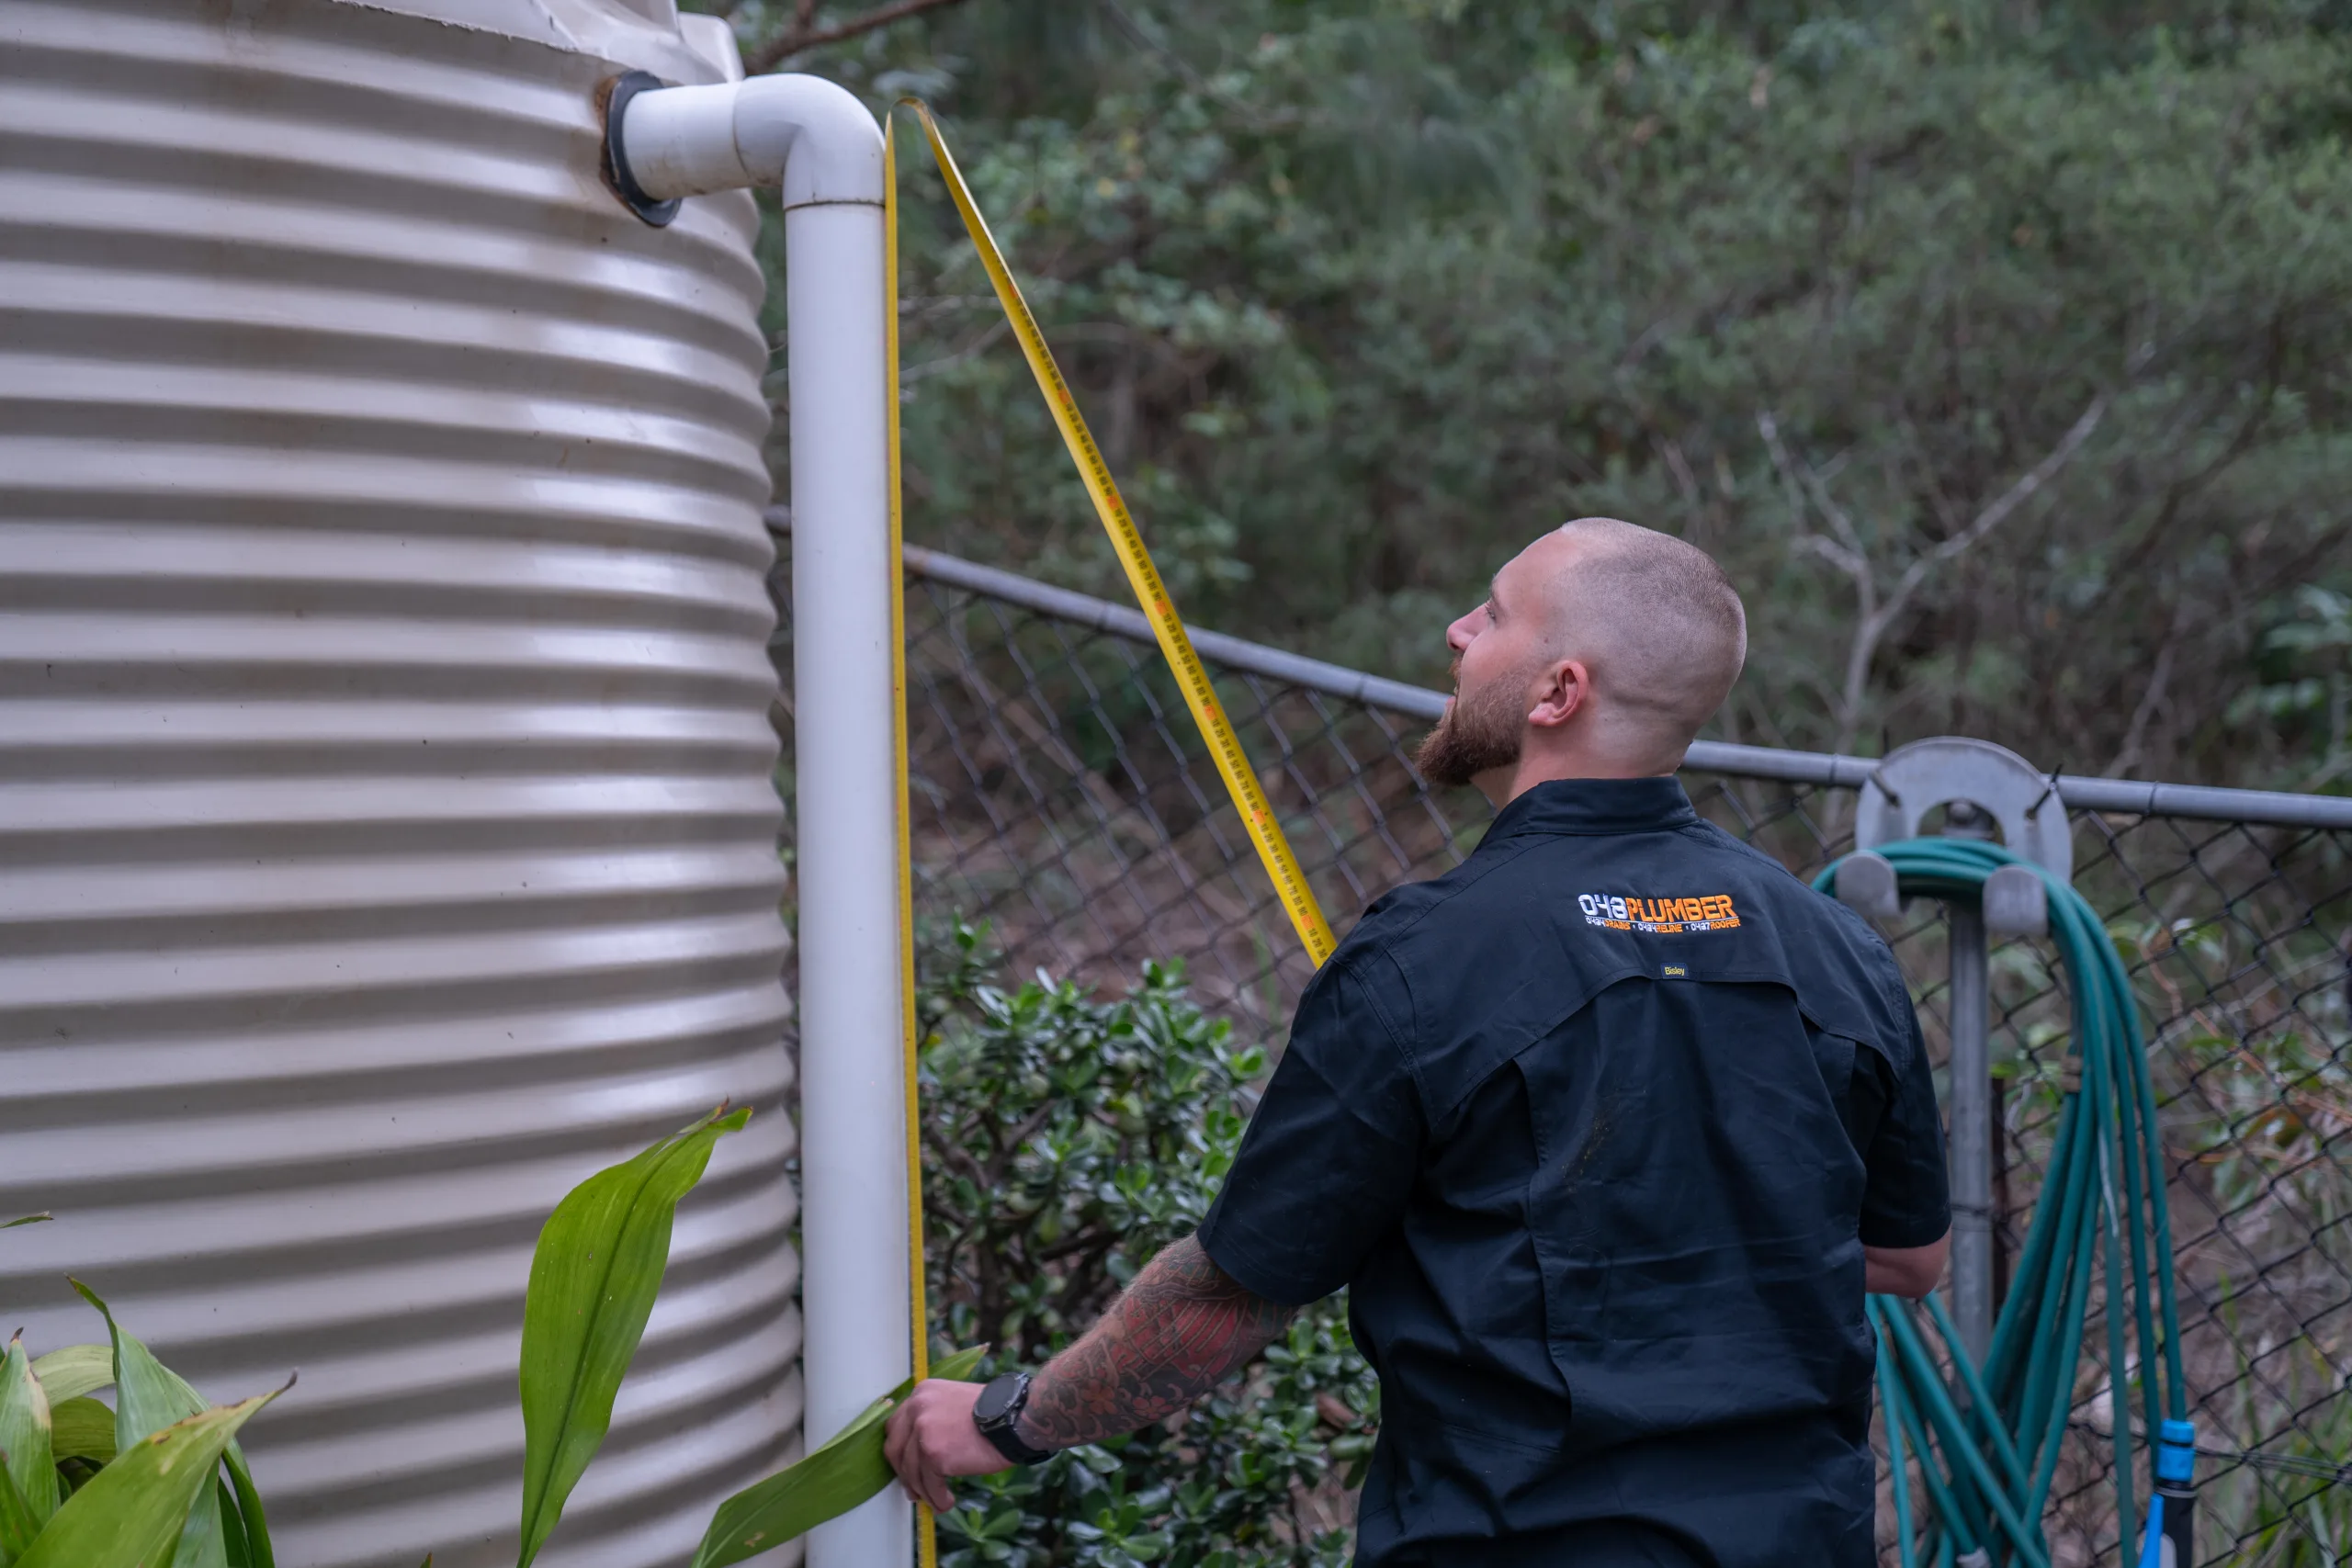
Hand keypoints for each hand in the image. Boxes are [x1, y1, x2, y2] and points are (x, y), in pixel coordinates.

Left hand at [882, 1378, 1013, 1510]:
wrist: (1014, 1418)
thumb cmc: (995, 1412)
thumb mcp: (954, 1402)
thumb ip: (934, 1418)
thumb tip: (920, 1452)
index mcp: (921, 1393)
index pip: (896, 1426)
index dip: (900, 1450)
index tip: (907, 1465)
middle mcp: (917, 1409)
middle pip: (895, 1449)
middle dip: (904, 1473)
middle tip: (915, 1489)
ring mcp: (923, 1431)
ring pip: (911, 1472)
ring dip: (923, 1491)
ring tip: (936, 1500)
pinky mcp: (934, 1454)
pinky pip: (929, 1484)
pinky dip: (937, 1498)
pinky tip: (946, 1502)